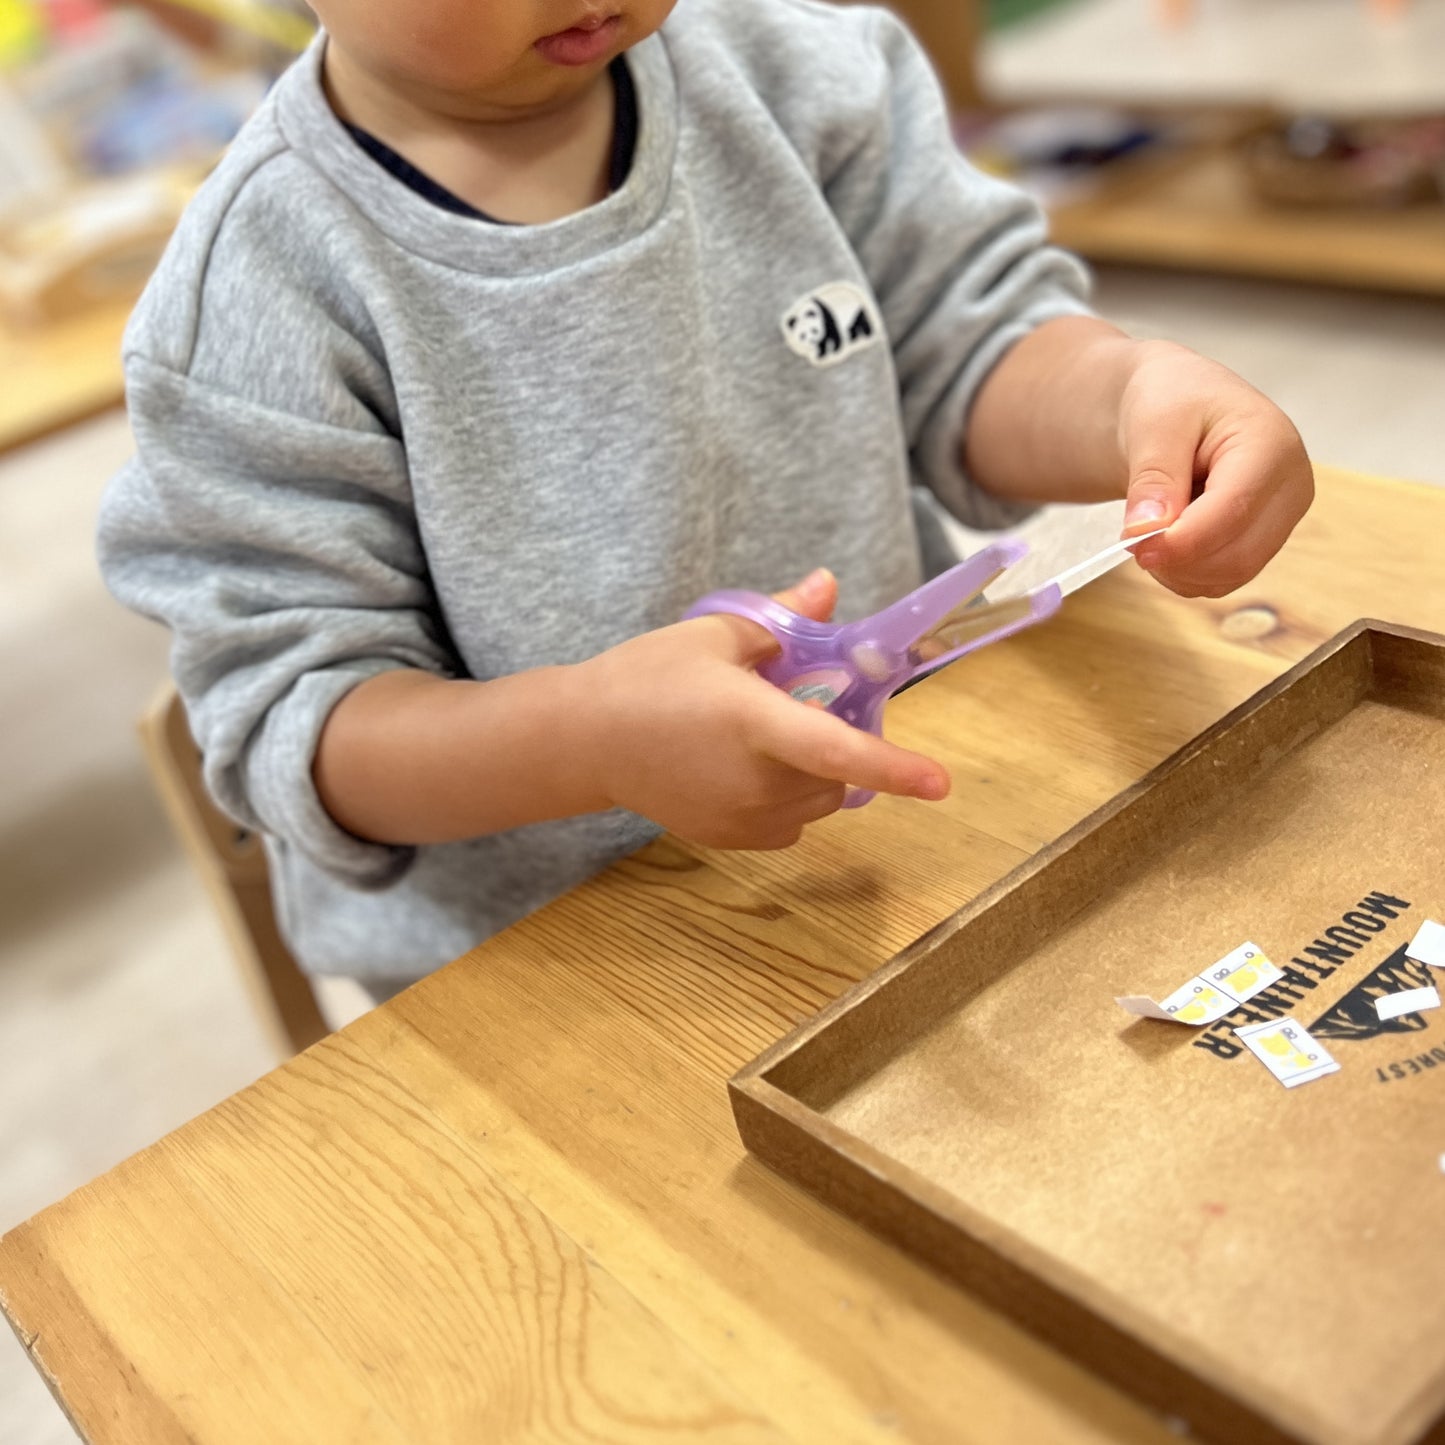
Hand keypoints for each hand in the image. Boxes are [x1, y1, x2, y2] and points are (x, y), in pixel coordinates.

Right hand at [578, 569, 949, 849]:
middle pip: (837, 772)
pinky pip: (791, 820)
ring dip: (815, 770)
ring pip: (820, 800)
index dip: (893, 769)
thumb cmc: (645, 678)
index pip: (836, 752)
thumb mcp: (711, 633)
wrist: (584, 740)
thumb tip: (829, 587)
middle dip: (838, 739)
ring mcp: (743, 818)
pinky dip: (790, 795)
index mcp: (753, 723)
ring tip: (761, 734)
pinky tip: (745, 767)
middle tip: (796, 702)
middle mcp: (755, 782)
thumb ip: (780, 618)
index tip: (940, 782)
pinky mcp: (731, 839)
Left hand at [1116, 341, 1312, 597]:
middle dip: (1177, 558)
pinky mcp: (1263, 543)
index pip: (1233, 511)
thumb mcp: (1154, 425)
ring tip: (1152, 529)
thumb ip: (1153, 477)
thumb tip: (1147, 528)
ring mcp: (1281, 520)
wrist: (1178, 406)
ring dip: (1178, 569)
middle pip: (1236, 554)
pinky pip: (1222, 580)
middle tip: (1132, 539)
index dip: (1181, 540)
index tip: (1134, 544)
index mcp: (1272, 445)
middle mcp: (1290, 487)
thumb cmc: (1172, 401)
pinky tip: (1169, 541)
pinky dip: (1186, 574)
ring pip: (1229, 575)